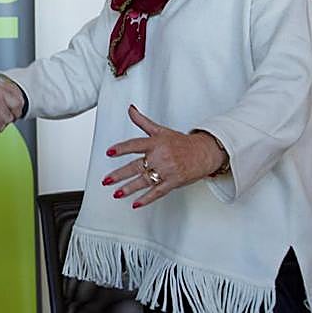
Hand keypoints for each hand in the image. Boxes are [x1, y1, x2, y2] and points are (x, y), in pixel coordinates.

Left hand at [101, 105, 226, 207]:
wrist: (204, 152)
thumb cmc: (182, 143)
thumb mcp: (161, 130)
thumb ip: (142, 121)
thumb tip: (130, 109)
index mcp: (156, 143)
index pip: (135, 145)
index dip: (121, 148)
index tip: (109, 152)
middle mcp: (160, 157)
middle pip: (136, 166)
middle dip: (120, 174)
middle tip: (106, 180)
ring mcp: (167, 170)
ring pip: (144, 181)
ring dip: (129, 188)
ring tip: (117, 193)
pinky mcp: (173, 182)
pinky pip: (158, 192)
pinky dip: (146, 199)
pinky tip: (136, 203)